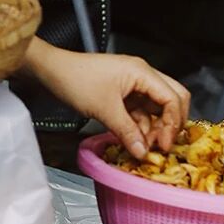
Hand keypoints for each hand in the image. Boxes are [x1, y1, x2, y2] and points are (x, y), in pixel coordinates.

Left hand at [26, 47, 191, 157]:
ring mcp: (134, 85)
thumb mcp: (104, 109)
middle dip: (171, 123)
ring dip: (155, 127)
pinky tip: (134, 138)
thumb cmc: (75, 80)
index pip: (172, 98)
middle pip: (173, 99)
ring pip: (157, 108)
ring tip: (145, 145)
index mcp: (143, 73)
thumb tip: (142, 152)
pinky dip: (141, 125)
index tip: (164, 144)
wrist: (50, 71)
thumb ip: (127, 131)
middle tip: (163, 143)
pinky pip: (142, 111)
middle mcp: (143, 76)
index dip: (172, 123)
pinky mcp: (125, 94)